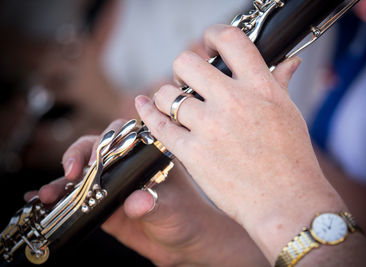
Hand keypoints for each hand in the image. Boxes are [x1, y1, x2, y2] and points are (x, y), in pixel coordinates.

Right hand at [31, 119, 266, 265]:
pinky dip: (59, 194)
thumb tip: (137, 202)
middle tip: (74, 172)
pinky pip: (76, 195)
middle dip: (81, 155)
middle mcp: (128, 163)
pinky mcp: (102, 202)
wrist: (183, 243)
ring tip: (51, 191)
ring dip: (62, 175)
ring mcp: (113, 181)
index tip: (99, 156)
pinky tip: (45, 197)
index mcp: (148, 153)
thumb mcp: (173, 210)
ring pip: (82, 167)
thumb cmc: (186, 217)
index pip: (124, 134)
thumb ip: (155, 204)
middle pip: (98, 145)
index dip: (108, 140)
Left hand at [134, 25, 346, 261]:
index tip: (209, 45)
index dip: (214, 36)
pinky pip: (158, 125)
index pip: (230, 40)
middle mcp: (233, 101)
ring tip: (173, 104)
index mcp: (261, 87)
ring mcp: (211, 127)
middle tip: (188, 82)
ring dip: (166, 96)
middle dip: (183, 69)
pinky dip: (148, 112)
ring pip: (167, 94)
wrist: (286, 202)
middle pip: (187, 63)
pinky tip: (144, 105)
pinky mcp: (193, 153)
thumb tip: (288, 61)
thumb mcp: (290, 113)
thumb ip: (279, 83)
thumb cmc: (292, 159)